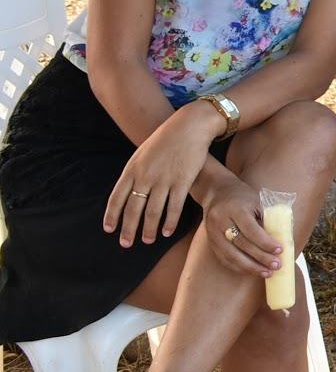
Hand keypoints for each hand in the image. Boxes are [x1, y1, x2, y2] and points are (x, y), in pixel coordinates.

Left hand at [104, 102, 223, 246]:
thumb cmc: (166, 140)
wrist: (189, 127)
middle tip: (126, 244)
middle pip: (133, 209)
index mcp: (132, 169)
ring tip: (148, 240)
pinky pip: (174, 207)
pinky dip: (169, 222)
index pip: (116, 198)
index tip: (109, 230)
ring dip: (149, 229)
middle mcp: (145, 176)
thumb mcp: (143, 153)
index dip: (112, 215)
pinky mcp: (182, 181)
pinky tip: (167, 232)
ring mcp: (163, 179)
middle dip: (128, 229)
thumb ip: (135, 172)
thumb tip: (129, 190)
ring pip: (153, 211)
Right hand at [202, 176, 282, 276]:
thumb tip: (282, 240)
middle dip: (261, 257)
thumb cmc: (242, 197)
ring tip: (267, 272)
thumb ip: (266, 219)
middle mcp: (221, 222)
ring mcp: (213, 234)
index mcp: (234, 209)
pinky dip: (239, 267)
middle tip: (277, 265)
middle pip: (241, 244)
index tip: (279, 250)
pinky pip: (224, 259)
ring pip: (231, 255)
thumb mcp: (256, 201)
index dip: (265, 242)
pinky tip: (252, 271)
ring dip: (251, 267)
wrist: (217, 192)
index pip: (251, 230)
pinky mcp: (210, 242)